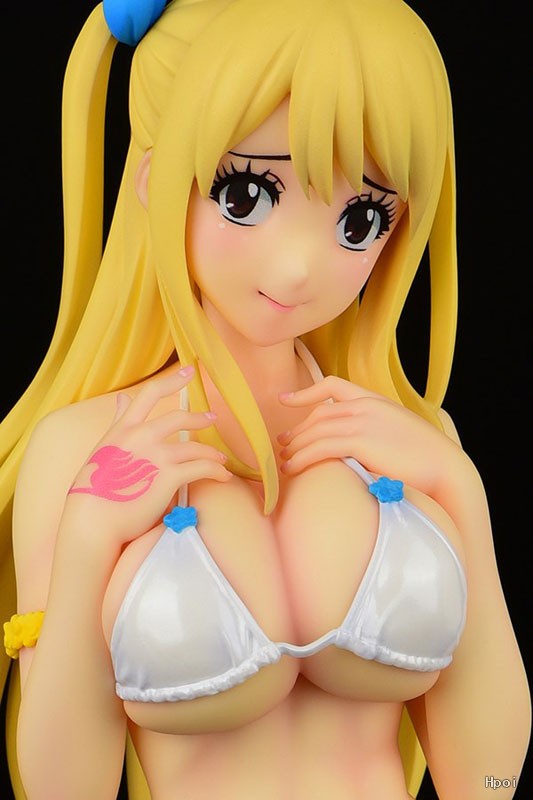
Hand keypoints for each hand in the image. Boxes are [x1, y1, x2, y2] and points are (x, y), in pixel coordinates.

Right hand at [65, 367, 230, 544]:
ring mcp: (157, 456)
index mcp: (123, 428)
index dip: (173, 380)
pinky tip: (222, 476)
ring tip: (220, 461)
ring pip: (195, 447)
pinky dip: (216, 471)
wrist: (93, 520)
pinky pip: (202, 468)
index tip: (188, 371)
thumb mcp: (103, 448)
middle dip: (200, 418)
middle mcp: (142, 436)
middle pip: (180, 417)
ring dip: (212, 454)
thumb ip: (118, 422)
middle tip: (212, 418)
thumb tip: (122, 398)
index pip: (150, 394)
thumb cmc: (93, 490)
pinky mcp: (170, 477)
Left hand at [278, 375, 465, 497]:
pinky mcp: (360, 442)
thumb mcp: (398, 432)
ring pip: (316, 432)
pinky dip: (302, 458)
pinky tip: (293, 468)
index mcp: (375, 400)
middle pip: (318, 414)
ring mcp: (363, 422)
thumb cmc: (425, 458)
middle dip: (297, 430)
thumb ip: (376, 429)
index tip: (284, 400)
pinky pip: (321, 448)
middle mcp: (366, 406)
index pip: (333, 385)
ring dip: (295, 448)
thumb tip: (356, 444)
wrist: (445, 468)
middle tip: (282, 445)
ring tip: (283, 463)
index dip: (305, 392)